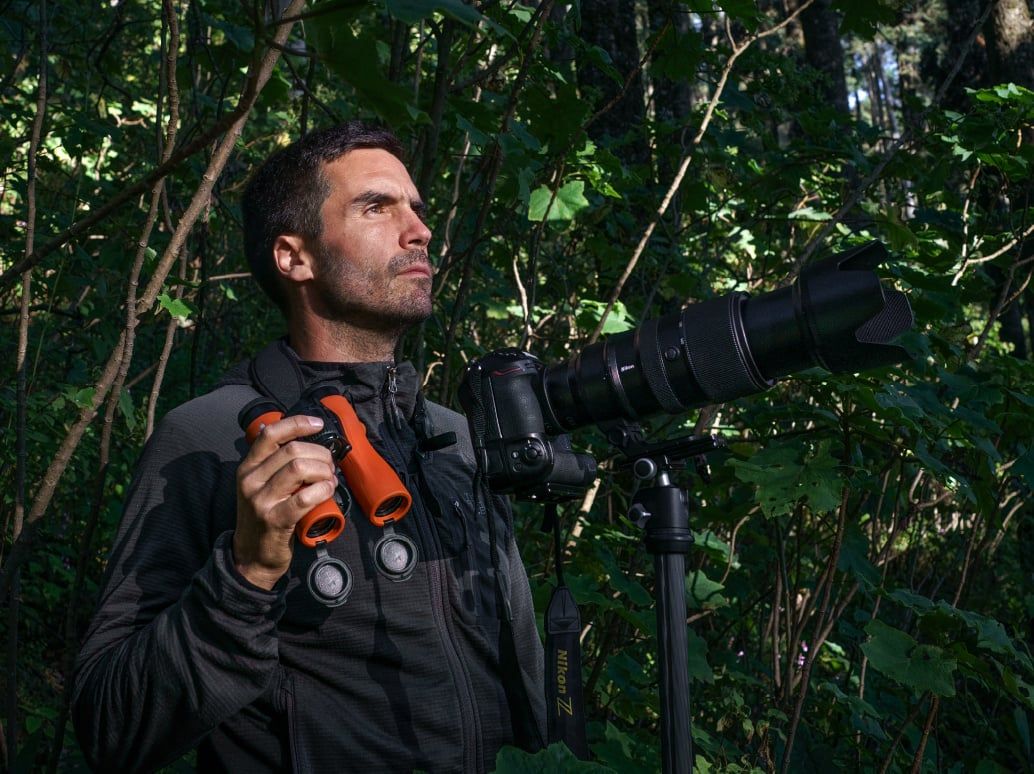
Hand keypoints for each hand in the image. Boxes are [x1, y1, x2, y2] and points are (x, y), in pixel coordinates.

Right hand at [233, 414, 337, 589]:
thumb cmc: (263, 518)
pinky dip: (323, 490)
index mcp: (248, 467)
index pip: (271, 434)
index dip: (297, 424)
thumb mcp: (259, 486)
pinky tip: (327, 492)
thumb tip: (295, 434)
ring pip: (300, 468)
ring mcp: (261, 500)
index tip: (318, 424)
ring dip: (324, 472)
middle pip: (293, 450)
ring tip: (329, 480)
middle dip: (320, 454)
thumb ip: (272, 463)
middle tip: (329, 466)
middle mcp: (251, 480)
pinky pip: (305, 497)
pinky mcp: (275, 520)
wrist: (251, 557)